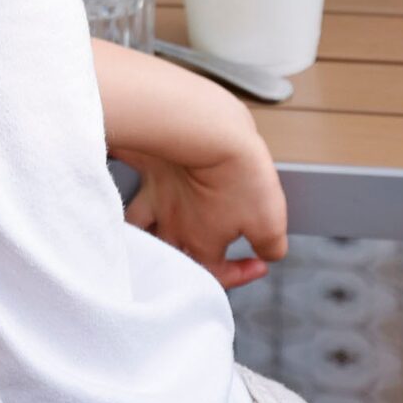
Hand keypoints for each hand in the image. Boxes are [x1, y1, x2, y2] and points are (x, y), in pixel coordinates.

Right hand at [120, 137, 287, 287]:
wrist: (207, 126)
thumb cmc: (236, 173)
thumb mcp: (269, 220)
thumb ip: (270, 246)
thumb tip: (269, 254)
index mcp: (199, 242)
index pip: (212, 275)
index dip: (237, 276)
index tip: (258, 264)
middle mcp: (172, 224)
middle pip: (166, 259)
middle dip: (179, 266)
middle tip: (197, 259)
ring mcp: (156, 195)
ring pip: (139, 228)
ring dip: (145, 237)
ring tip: (153, 238)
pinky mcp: (150, 166)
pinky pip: (132, 183)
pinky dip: (133, 190)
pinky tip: (137, 184)